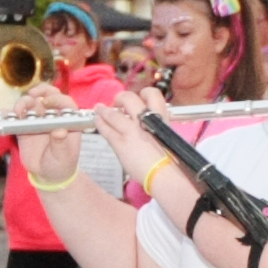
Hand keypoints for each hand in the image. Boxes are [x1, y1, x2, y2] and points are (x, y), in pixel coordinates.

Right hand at [11, 82, 83, 186]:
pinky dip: (10, 113)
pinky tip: (7, 116)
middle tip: (32, 95)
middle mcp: (53, 116)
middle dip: (40, 91)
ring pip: (31, 102)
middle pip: (49, 95)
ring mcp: (38, 119)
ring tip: (18, 112)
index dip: (57, 99)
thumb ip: (62, 144)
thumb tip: (60, 131)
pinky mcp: (25, 125)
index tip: (46, 102)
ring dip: (24, 102)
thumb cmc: (61, 164)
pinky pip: (17, 116)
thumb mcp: (64, 157)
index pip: (66, 103)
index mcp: (68, 121)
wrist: (47, 174)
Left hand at [91, 87, 177, 205]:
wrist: (165, 173)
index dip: (144, 94)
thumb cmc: (171, 160)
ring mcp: (131, 130)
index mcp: (161, 117)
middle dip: (122, 98)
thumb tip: (154, 125)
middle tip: (118, 102)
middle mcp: (145, 119)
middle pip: (129, 99)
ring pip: (114, 114)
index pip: (153, 95)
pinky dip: (100, 123)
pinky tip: (97, 119)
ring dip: (104, 110)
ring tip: (99, 109)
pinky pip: (107, 129)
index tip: (139, 99)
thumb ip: (160, 127)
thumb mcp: (170, 137)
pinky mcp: (120, 143)